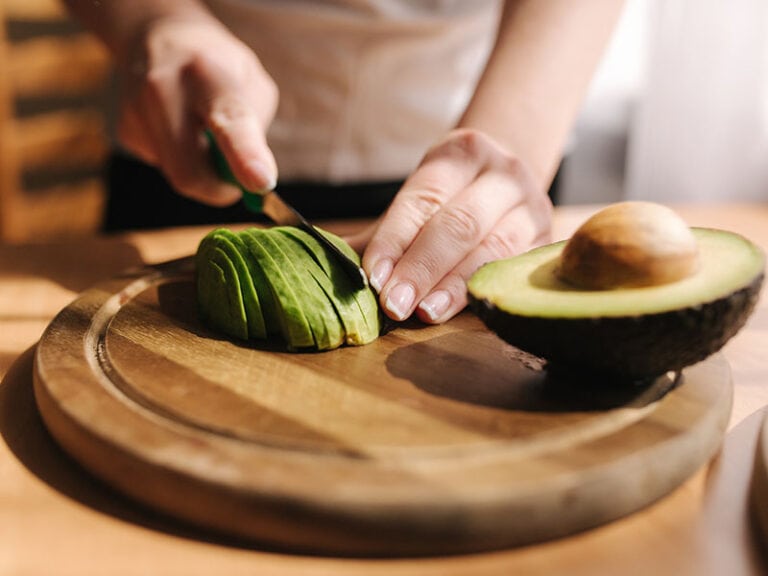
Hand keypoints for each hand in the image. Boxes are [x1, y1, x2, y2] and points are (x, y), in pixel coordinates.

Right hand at [116, 16, 277, 204]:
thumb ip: (255, 131)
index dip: (246, 157)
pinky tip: (179, 126)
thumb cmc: (219, 68)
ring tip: (202, 129)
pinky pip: (166, 166)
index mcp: (208, 73)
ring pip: (178, 174)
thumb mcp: (252, 83)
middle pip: (190, 172)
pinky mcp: (125, 132)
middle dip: (219, 190)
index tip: (262, 182)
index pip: (229, 121)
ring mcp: (136, 111)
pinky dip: (183, 158)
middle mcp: (163, 90)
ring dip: (202, 168)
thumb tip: (252, 181)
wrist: (159, 37)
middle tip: (236, 181)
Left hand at [352, 129, 552, 323]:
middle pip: (458, 225)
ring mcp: (532, 206)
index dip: (396, 240)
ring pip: (491, 250)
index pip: (423, 199)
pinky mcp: (546, 241)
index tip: (373, 276)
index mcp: (462, 153)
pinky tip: (458, 311)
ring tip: (423, 313)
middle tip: (393, 304)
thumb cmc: (451, 200)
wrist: (509, 184)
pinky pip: (510, 271)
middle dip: (422, 268)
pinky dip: (480, 292)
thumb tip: (319, 260)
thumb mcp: (418, 201)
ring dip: (453, 286)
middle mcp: (503, 173)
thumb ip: (378, 236)